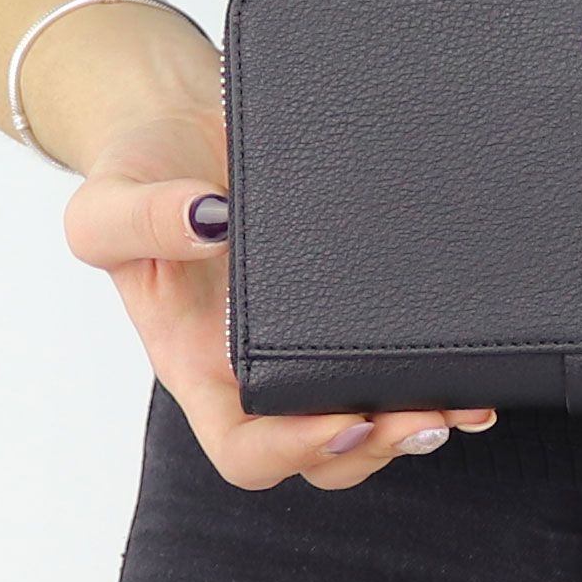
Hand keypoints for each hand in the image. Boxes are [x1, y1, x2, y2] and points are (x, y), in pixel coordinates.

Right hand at [59, 104, 499, 488]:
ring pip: (368, 419)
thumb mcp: (107, 202)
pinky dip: (434, 372)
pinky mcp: (352, 309)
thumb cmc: (138, 176)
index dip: (296, 450)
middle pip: (323, 454)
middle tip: (428, 415)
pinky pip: (391, 359)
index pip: (244, 449)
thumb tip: (206, 222)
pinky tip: (474, 362)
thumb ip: (141, 219)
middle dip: (379, 445)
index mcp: (197, 366)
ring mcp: (309, 345)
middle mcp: (255, 371)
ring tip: (467, 403)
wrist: (185, 127)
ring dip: (418, 421)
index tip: (345, 419)